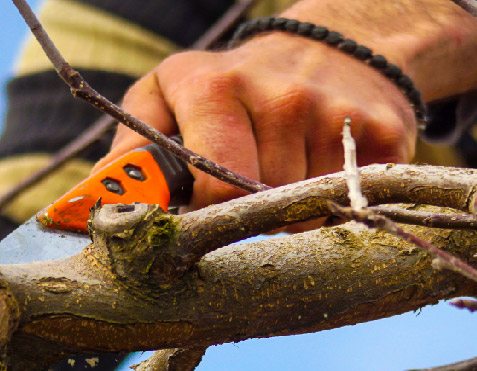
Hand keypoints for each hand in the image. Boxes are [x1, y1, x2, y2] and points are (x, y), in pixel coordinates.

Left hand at [99, 0, 476, 212]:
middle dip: (247, 212)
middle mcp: (278, 93)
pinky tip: (324, 169)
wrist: (335, 49)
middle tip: (248, 186)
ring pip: (303, 213)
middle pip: (258, 206)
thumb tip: (92, 208)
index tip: (206, 216)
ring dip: (289, 212)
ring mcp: (335, 113)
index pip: (211, 187)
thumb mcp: (167, 98)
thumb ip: (129, 152)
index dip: (207, 215)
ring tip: (285, 173)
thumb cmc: (230, 89)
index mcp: (212, 85)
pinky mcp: (385, 132)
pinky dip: (334, 203)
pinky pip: (350, 203)